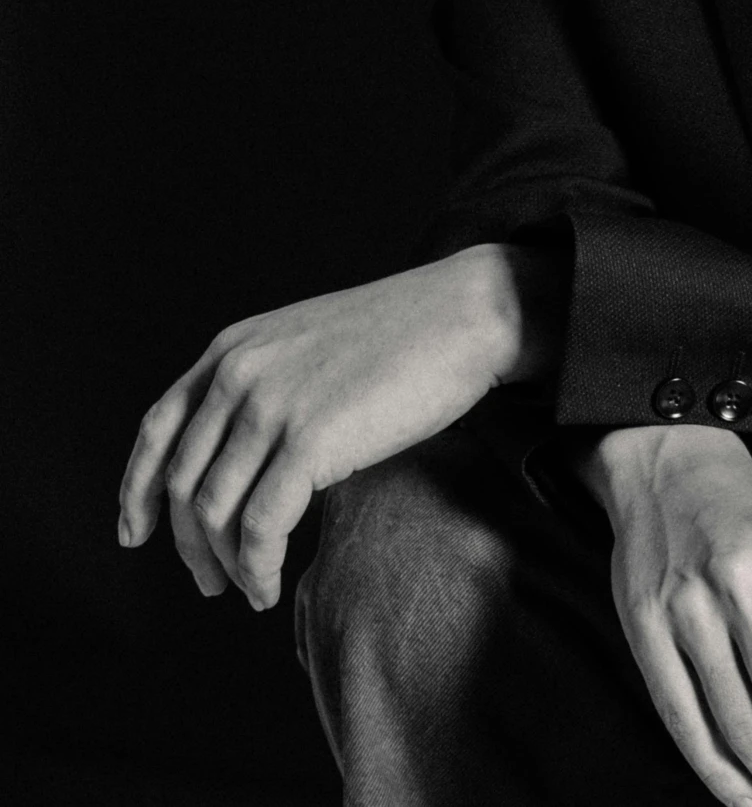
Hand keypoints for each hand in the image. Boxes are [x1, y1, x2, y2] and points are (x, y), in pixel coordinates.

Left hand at [117, 243, 559, 611]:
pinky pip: (259, 529)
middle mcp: (239, 372)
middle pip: (184, 483)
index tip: (135, 532)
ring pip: (215, 513)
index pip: (159, 426)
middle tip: (209, 583)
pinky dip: (255, 569)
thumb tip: (241, 462)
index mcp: (234, 347)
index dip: (138, 487)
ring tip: (249, 591)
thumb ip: (265, 384)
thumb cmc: (403, 334)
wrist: (463, 313)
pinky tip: (269, 585)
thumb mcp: (308, 344)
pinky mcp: (310, 440)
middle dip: (188, 546)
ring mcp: (271, 405)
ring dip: (225, 566)